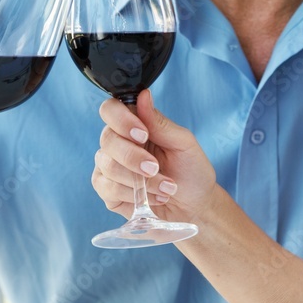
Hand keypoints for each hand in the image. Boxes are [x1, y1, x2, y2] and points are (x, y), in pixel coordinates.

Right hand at [92, 89, 216, 222]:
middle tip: (155, 168)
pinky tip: (152, 198)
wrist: (195, 207)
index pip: (110, 110)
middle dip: (133, 157)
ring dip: (140, 181)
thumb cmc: (191, 171)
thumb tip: (143, 95)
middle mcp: (118, 143)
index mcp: (134, 124)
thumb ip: (160, 122)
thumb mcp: (183, 143)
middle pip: (107, 139)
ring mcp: (110, 167)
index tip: (143, 134)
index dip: (121, 120)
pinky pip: (107, 188)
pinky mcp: (108, 191)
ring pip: (108, 166)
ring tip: (165, 187)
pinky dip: (133, 195)